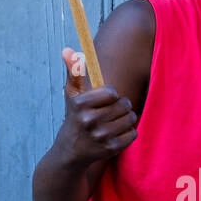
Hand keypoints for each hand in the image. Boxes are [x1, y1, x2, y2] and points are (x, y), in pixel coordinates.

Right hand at [58, 47, 137, 164]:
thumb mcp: (71, 95)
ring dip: (127, 118)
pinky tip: (117, 134)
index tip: (105, 101)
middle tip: (114, 111)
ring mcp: (100, 136)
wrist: (70, 151)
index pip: (112, 92)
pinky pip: (132, 134)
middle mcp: (89, 120)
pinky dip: (128, 133)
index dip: (111, 95)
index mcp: (81, 104)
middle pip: (124, 105)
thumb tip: (68, 49)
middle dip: (122, 106)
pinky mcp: (110, 148)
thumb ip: (73, 71)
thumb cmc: (75, 117)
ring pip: (130, 118)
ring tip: (116, 121)